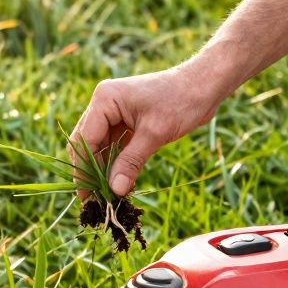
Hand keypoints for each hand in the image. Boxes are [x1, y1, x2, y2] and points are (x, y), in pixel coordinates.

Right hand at [69, 63, 227, 196]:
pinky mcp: (126, 122)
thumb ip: (131, 162)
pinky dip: (116, 164)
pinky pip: (114, 146)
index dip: (83, 170)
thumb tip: (115, 190)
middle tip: (93, 200)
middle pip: (87, 144)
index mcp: (104, 100)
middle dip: (90, 171)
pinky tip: (119, 183)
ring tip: (107, 196)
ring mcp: (114, 113)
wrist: (204, 86)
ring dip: (103, 170)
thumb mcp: (154, 134)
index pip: (85, 140)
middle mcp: (104, 104)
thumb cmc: (180, 101)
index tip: (86, 195)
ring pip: (100, 147)